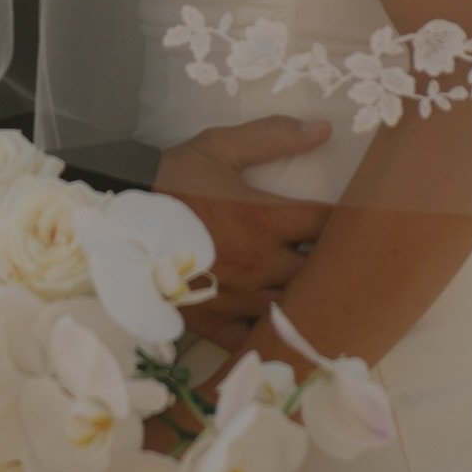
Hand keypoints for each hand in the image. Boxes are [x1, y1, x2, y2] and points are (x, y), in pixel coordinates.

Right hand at [155, 116, 332, 350]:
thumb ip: (273, 137)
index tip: (355, 221)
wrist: (117, 214)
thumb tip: (325, 129)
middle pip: (321, 273)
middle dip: (333, 266)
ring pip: (295, 311)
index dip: (348, 223)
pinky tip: (280, 328)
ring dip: (308, 301)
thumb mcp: (219, 147)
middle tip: (342, 260)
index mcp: (264, 218)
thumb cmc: (173, 178)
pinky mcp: (214, 322)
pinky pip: (257, 342)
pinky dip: (272, 338)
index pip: (329, 224)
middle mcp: (258, 262)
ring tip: (318, 295)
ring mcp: (238, 297)